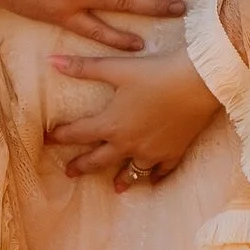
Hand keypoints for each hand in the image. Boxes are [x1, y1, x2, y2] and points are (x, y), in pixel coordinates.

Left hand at [45, 48, 222, 184]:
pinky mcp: (174, 152)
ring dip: (121, 180)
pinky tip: (154, 180)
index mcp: (112, 124)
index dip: (62, 136)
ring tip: (115, 188)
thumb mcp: (117, 68)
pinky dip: (156, 176)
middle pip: (99, 160)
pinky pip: (162, 171)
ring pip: (131, 171)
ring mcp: (152, 152)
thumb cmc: (156, 73)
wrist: (198, 82)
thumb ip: (83, 68)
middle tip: (70, 173)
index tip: (50, 139)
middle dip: (82, 166)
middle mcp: (128, 144)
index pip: (79, 134)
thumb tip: (51, 61)